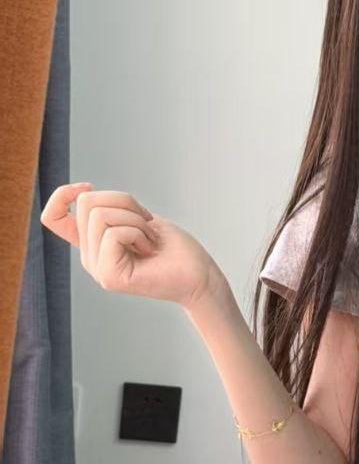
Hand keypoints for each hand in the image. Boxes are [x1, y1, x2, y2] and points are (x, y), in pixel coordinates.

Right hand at [41, 182, 221, 309]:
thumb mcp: (138, 217)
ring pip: (99, 215)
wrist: (200, 275)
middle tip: (147, 227)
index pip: (52, 218)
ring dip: (134, 219)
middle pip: (86, 204)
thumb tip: (85, 193)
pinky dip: (138, 232)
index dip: (62, 195)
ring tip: (149, 240)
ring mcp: (98, 269)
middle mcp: (90, 258)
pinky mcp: (110, 277)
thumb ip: (110, 209)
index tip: (88, 187)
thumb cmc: (175, 247)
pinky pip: (114, 233)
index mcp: (93, 244)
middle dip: (124, 203)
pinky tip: (150, 249)